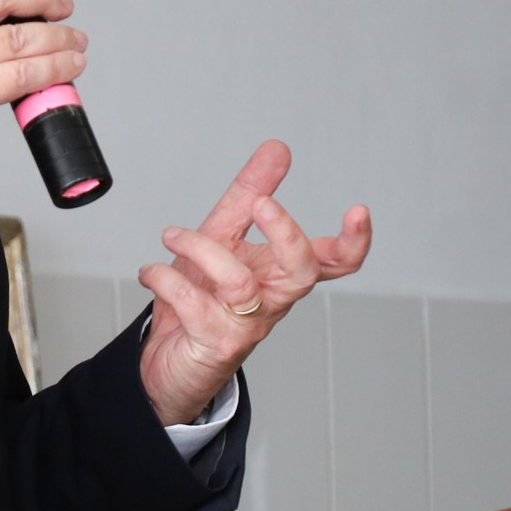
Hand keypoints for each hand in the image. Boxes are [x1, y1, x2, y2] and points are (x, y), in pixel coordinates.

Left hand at [137, 139, 372, 425]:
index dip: (354, 241)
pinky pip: (196, 305)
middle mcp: (271, 301)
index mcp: (280, 273)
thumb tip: (278, 149)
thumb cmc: (201, 298)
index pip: (334, 262)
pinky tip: (151, 271)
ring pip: (240, 282)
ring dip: (200, 247)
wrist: (170, 361)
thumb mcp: (223, 235)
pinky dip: (166, 278)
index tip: (359, 210)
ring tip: (171, 235)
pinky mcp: (215, 345)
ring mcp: (247, 325)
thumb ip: (250, 193)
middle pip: (302, 272)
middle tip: (263, 204)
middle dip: (288, 234)